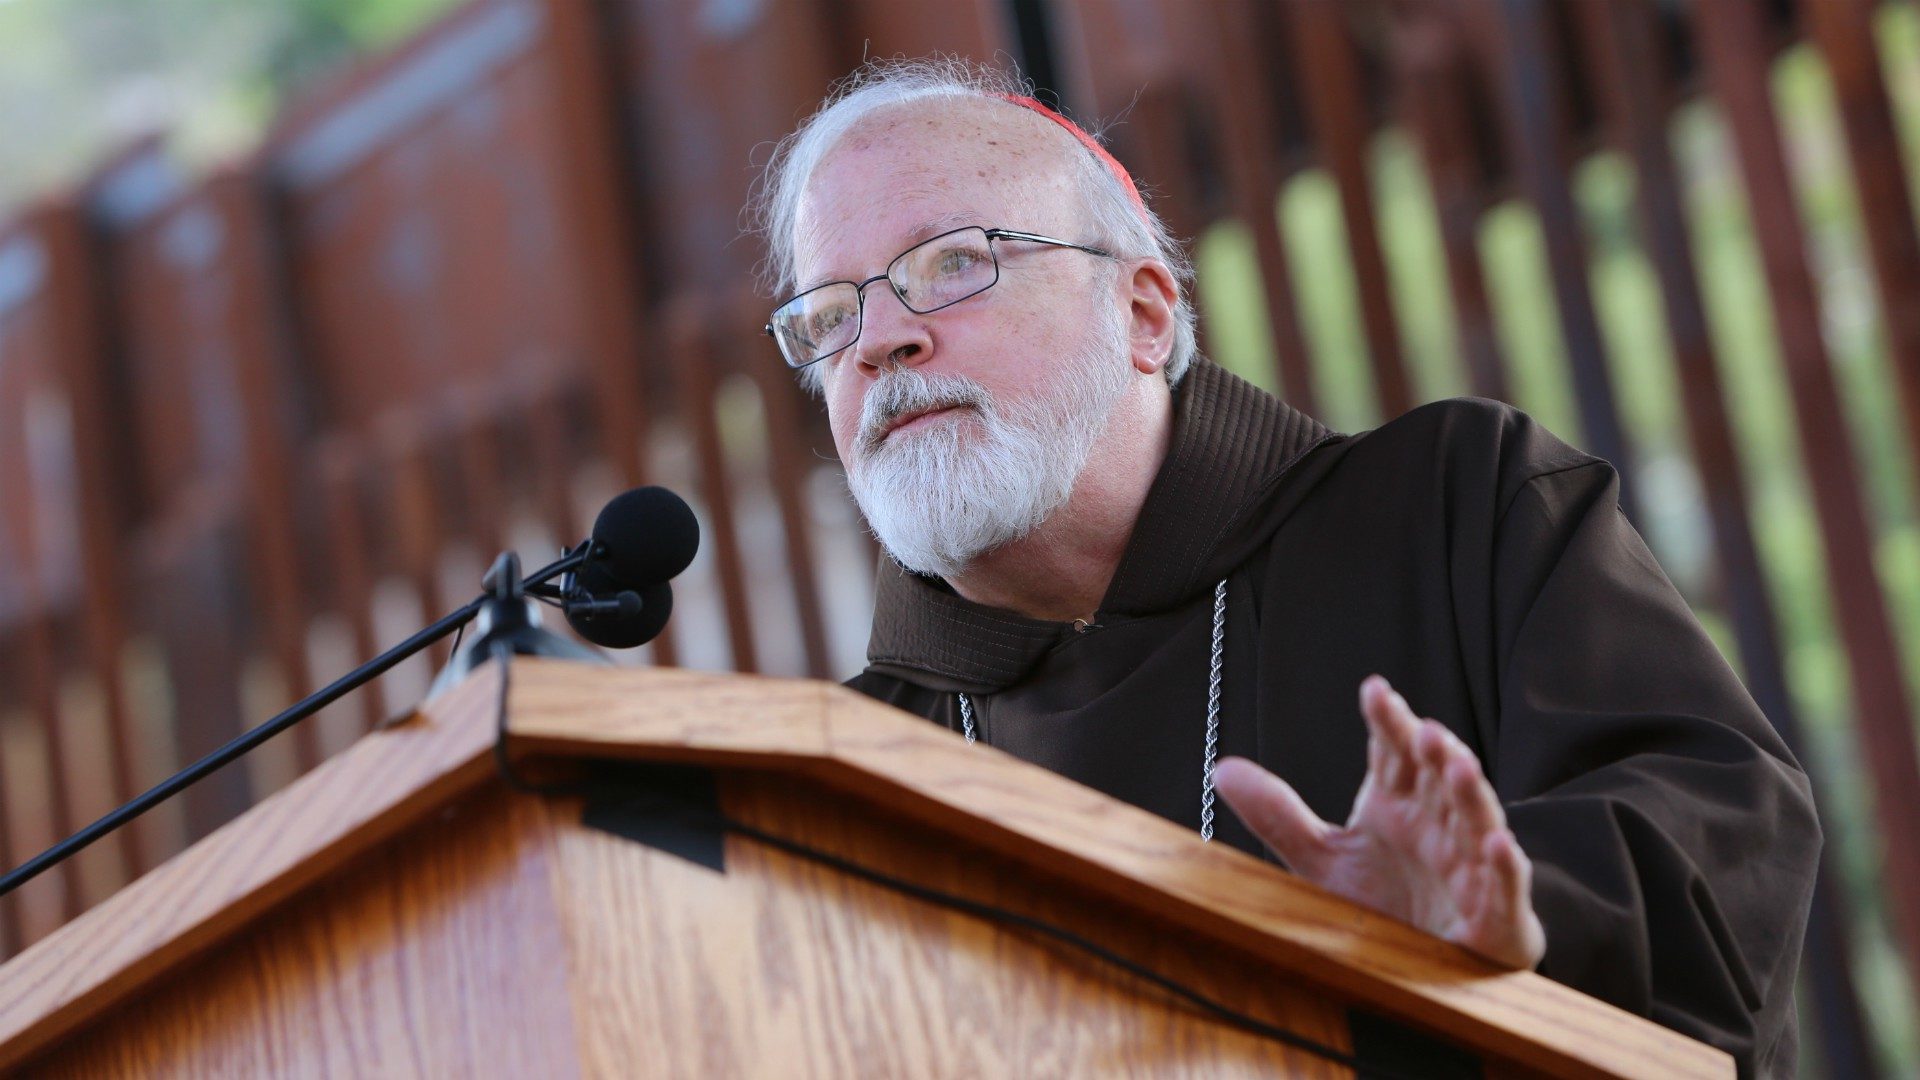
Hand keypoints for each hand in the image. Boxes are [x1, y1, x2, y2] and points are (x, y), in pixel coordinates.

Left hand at [1213, 675, 1545, 969]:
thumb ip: (1279, 816)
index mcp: (1399, 805)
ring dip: (1470, 792)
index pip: (1395, 753)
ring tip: (1457, 765)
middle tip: (1422, 728)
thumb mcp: (1322, 859)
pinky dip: (1502, 867)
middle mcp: (1438, 826)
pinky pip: (1503, 887)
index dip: (1388, 721)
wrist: (1430, 968)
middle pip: (1440, 777)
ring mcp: (1471, 867)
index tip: (1373, 691)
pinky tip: (1497, 845)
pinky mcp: (1496, 914)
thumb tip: (1223, 769)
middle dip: (1435, 751)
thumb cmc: (1386, 903)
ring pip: (1476, 820)